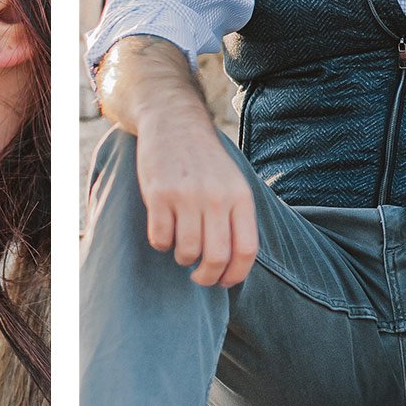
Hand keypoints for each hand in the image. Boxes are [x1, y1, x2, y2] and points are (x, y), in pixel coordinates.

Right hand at [134, 110, 258, 287]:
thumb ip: (238, 217)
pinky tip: (164, 232)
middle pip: (216, 257)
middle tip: (199, 276)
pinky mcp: (159, 195)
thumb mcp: (233, 182)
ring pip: (186, 251)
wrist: (175, 123)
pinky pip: (160, 238)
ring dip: (183, 258)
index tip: (224, 282)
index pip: (246, 250)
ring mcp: (187, 196)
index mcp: (240, 196)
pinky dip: (161, 243)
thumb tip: (236, 264)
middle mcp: (216, 197)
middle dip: (206, 277)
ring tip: (182, 248)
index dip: (235, 275)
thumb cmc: (205, 162)